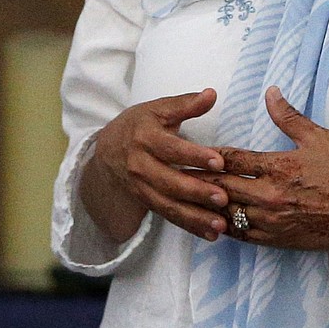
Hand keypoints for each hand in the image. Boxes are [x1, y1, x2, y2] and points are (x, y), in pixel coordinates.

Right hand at [80, 89, 229, 242]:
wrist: (106, 150)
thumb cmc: (140, 125)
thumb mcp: (158, 109)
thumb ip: (186, 104)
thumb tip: (211, 94)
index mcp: (145, 137)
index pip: (171, 148)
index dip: (195, 155)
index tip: (219, 161)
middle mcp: (141, 165)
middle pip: (169, 181)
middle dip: (196, 191)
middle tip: (222, 198)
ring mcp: (142, 187)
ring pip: (169, 204)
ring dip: (195, 217)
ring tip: (221, 224)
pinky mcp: (147, 202)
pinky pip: (169, 216)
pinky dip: (190, 226)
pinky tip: (212, 233)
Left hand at [198, 86, 328, 252]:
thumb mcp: (319, 137)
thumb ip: (289, 116)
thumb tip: (270, 92)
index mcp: (277, 167)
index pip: (231, 158)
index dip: (207, 154)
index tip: (187, 150)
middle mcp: (269, 195)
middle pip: (221, 185)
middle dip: (197, 178)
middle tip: (173, 172)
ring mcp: (271, 221)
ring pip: (227, 212)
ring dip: (206, 204)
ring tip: (183, 196)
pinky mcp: (276, 240)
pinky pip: (241, 235)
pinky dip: (224, 226)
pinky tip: (211, 219)